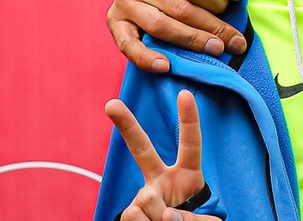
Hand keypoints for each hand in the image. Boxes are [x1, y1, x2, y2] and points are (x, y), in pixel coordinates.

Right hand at [106, 91, 217, 220]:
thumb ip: (190, 217)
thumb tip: (162, 213)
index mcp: (186, 175)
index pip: (190, 144)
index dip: (189, 120)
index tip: (185, 93)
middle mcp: (161, 180)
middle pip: (142, 149)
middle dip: (127, 125)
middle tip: (112, 103)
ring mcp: (143, 196)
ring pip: (146, 199)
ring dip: (159, 218)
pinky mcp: (129, 213)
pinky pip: (135, 217)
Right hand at [107, 0, 246, 71]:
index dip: (218, 3)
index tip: (230, 9)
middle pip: (180, 10)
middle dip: (212, 28)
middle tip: (235, 43)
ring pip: (160, 27)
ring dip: (190, 43)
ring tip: (216, 50)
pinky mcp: (115, 20)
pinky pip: (127, 45)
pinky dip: (145, 58)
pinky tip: (166, 66)